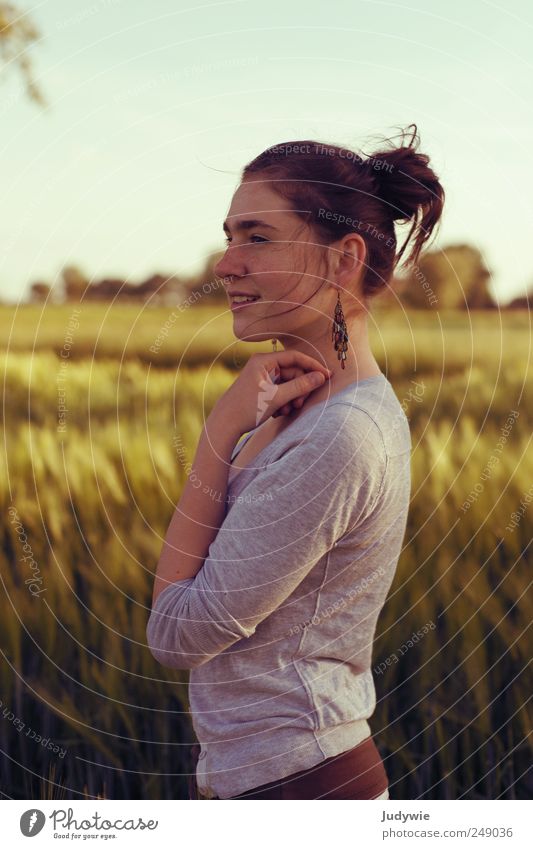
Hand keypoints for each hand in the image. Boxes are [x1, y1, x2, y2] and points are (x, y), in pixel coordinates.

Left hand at [210, 351, 332, 436]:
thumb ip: (301, 386)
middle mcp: (262, 366)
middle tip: (301, 404)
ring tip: (287, 411)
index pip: (295, 357)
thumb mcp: (277, 398)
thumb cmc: (247, 409)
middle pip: (293, 372)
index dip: (313, 366)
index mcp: (263, 361)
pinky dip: (284, 401)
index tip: (327, 376)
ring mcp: (261, 377)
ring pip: (288, 384)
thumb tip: (321, 377)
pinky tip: (279, 413)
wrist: (224, 425)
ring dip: (292, 397)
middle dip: (299, 388)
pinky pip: (280, 391)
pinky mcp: (261, 389)